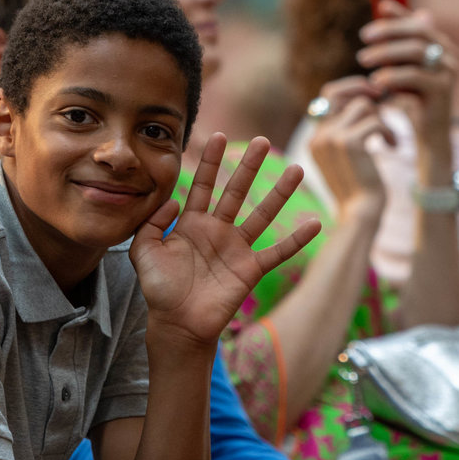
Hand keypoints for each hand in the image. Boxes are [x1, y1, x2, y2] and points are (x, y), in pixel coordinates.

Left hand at [130, 133, 321, 344]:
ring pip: (262, 214)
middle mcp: (218, 230)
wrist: (176, 324)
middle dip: (248, 166)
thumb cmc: (159, 289)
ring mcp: (236, 248)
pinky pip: (277, 252)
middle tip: (261, 141)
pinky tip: (314, 223)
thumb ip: (152, 222)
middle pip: (237, 191)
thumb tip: (173, 199)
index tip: (217, 135)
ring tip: (296, 170)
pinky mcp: (250, 269)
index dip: (209, 161)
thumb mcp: (144, 250)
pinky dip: (296, 240)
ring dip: (280, 193)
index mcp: (191, 222)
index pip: (203, 184)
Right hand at [308, 77, 391, 222]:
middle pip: (339, 92)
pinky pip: (375, 120)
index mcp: (314, 139)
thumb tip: (365, 99)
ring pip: (362, 104)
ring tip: (387, 138)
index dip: (349, 88)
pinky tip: (392, 147)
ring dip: (381, 118)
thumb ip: (346, 131)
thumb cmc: (360, 188)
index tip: (371, 94)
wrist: (361, 214)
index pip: (327, 96)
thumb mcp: (347, 157)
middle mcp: (318, 136)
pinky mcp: (349, 143)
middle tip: (383, 96)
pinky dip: (388, 132)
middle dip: (362, 88)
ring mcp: (331, 138)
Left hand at [356, 0, 456, 142]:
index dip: (401, 13)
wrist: (429, 134)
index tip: (380, 7)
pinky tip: (375, 81)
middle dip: (389, 31)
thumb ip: (396, 41)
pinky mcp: (444, 89)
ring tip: (363, 60)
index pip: (420, 22)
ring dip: (385, 52)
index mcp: (443, 45)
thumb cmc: (413, 99)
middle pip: (418, 32)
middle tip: (364, 37)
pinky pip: (414, 75)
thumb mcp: (402, 67)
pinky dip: (392, 76)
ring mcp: (450, 71)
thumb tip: (384, 6)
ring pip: (415, 51)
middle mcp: (451, 54)